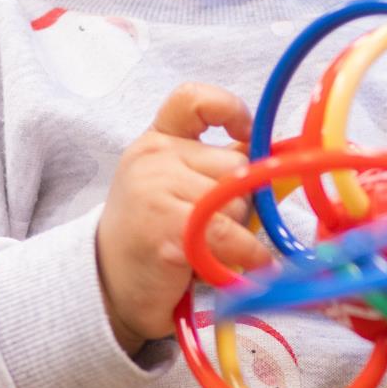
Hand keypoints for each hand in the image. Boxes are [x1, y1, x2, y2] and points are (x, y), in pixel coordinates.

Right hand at [97, 84, 273, 352]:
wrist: (109, 286)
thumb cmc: (152, 236)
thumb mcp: (176, 188)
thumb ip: (217, 167)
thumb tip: (277, 156)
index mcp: (157, 141)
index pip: (193, 100)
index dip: (229, 108)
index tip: (245, 132)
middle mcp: (154, 158)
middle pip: (234, 164)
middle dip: (240, 198)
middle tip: (218, 227)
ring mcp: (157, 191)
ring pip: (237, 200)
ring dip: (240, 230)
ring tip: (213, 248)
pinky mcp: (169, 230)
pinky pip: (230, 235)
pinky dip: (249, 254)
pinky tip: (251, 264)